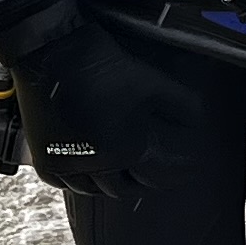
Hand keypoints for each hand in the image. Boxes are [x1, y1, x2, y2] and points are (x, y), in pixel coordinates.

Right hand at [6, 13, 217, 203]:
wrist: (55, 53)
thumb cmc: (103, 65)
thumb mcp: (154, 81)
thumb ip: (182, 106)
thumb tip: (199, 123)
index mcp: (128, 149)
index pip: (156, 177)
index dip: (171, 175)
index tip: (180, 172)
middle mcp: (98, 165)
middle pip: (123, 189)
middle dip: (139, 183)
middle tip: (148, 176)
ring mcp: (70, 165)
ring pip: (93, 190)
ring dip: (108, 185)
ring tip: (120, 175)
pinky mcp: (46, 162)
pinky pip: (66, 185)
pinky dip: (79, 182)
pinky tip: (88, 173)